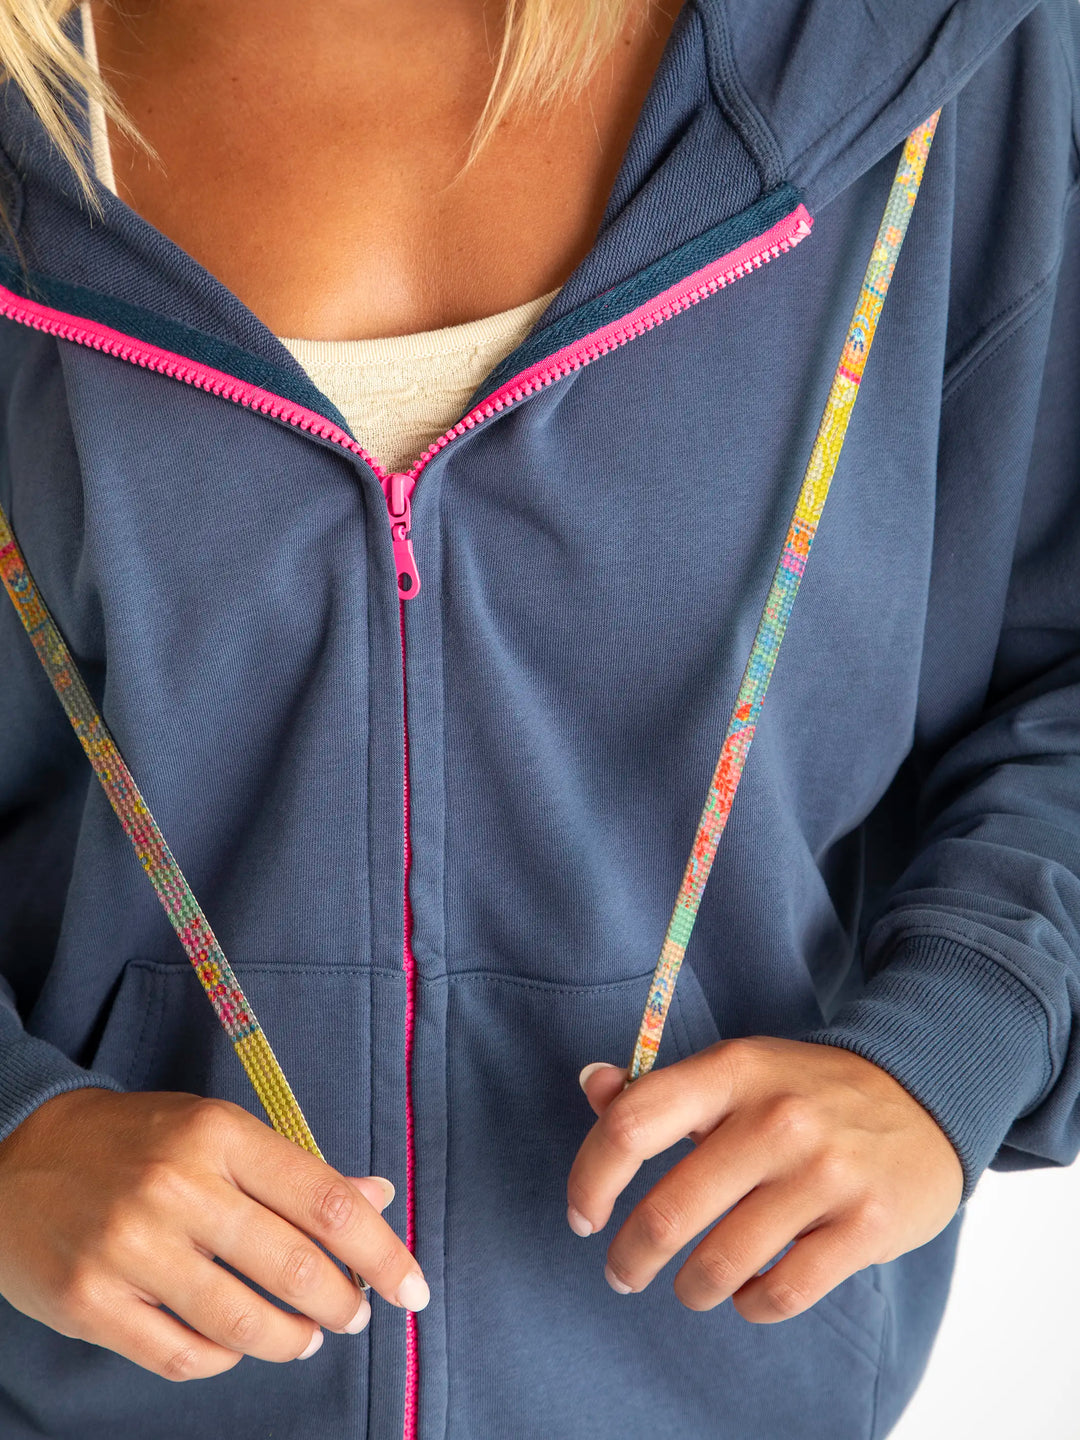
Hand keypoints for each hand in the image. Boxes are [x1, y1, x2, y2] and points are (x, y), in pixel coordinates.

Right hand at [0, 1088, 428, 1378]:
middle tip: (354, 1313)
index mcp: (219, 1134)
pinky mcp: (92, 1302)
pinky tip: (235, 1347)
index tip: (413, 1288)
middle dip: (343, 1303)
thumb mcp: (216, 1132)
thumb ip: (295, 1169)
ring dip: (291, 1340)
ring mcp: (130, 1248)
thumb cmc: (135, 1143)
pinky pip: (182, 1356)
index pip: (327, 1202)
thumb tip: (376, 1199)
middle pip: (294, 1267)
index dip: (383, 1254)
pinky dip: (223, 1361)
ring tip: (305, 1336)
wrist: (16, 1159)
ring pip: (243, 1323)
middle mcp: (178, 1187)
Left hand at [566, 1036, 963, 1319]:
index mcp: (734, 1071)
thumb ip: (660, 1087)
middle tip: (623, 1273)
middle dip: (631, 1257)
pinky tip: (748, 1291)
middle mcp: (777, 1118)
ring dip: (690, 1288)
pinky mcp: (867, 1225)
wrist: (924, 1092)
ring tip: (689, 1286)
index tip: (584, 1215)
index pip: (633, 1123)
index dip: (591, 1177)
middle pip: (671, 1210)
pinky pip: (783, 1293)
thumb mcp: (737, 1069)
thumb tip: (591, 1083)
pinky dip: (751, 1303)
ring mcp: (825, 1173)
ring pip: (722, 1263)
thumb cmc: (807, 1089)